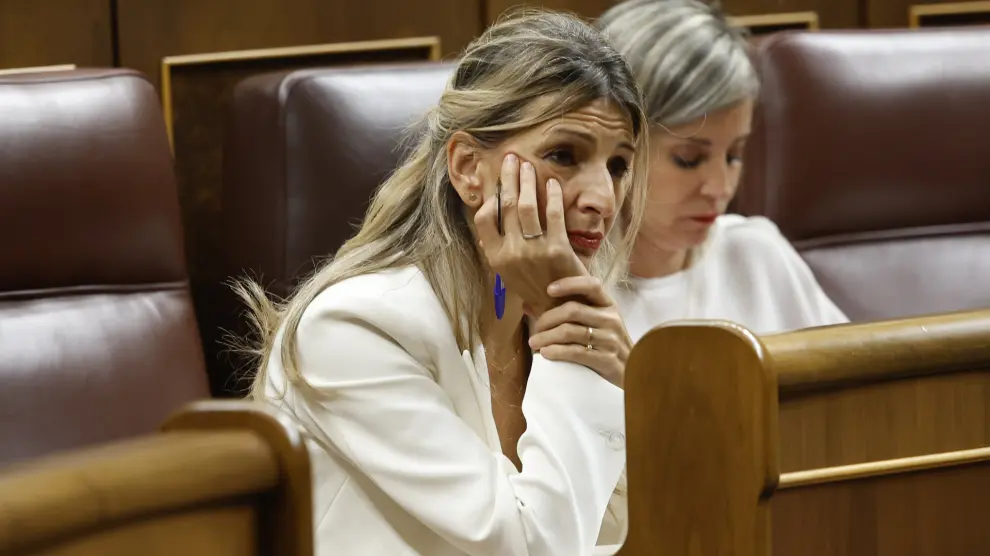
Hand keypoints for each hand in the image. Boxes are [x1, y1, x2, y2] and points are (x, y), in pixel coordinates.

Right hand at [475, 153, 587, 316]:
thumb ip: (498, 249)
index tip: (496, 182)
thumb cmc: (534, 289)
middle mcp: (511, 253)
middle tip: (511, 158)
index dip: (489, 196)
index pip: (483, 218)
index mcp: (496, 257)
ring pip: (527, 206)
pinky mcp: (557, 250)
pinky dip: (553, 195)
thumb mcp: (508, 273)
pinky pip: (554, 215)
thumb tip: (487, 225)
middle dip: (508, 178)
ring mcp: (534, 251)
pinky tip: (552, 183)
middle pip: (507, 205)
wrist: (560, 310)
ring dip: (527, 181)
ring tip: (528, 166)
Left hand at [527, 276, 630, 387]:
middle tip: (535, 329)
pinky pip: (575, 352)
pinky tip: (545, 353)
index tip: (548, 289)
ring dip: (546, 337)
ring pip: (569, 332)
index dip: (569, 284)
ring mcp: (610, 339)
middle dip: (547, 319)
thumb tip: (528, 305)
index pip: (591, 285)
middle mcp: (611, 319)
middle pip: (572, 310)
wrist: (632, 373)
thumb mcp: (596, 324)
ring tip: (534, 343)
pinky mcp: (606, 359)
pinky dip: (556, 352)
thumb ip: (569, 314)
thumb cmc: (608, 345)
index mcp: (608, 306)